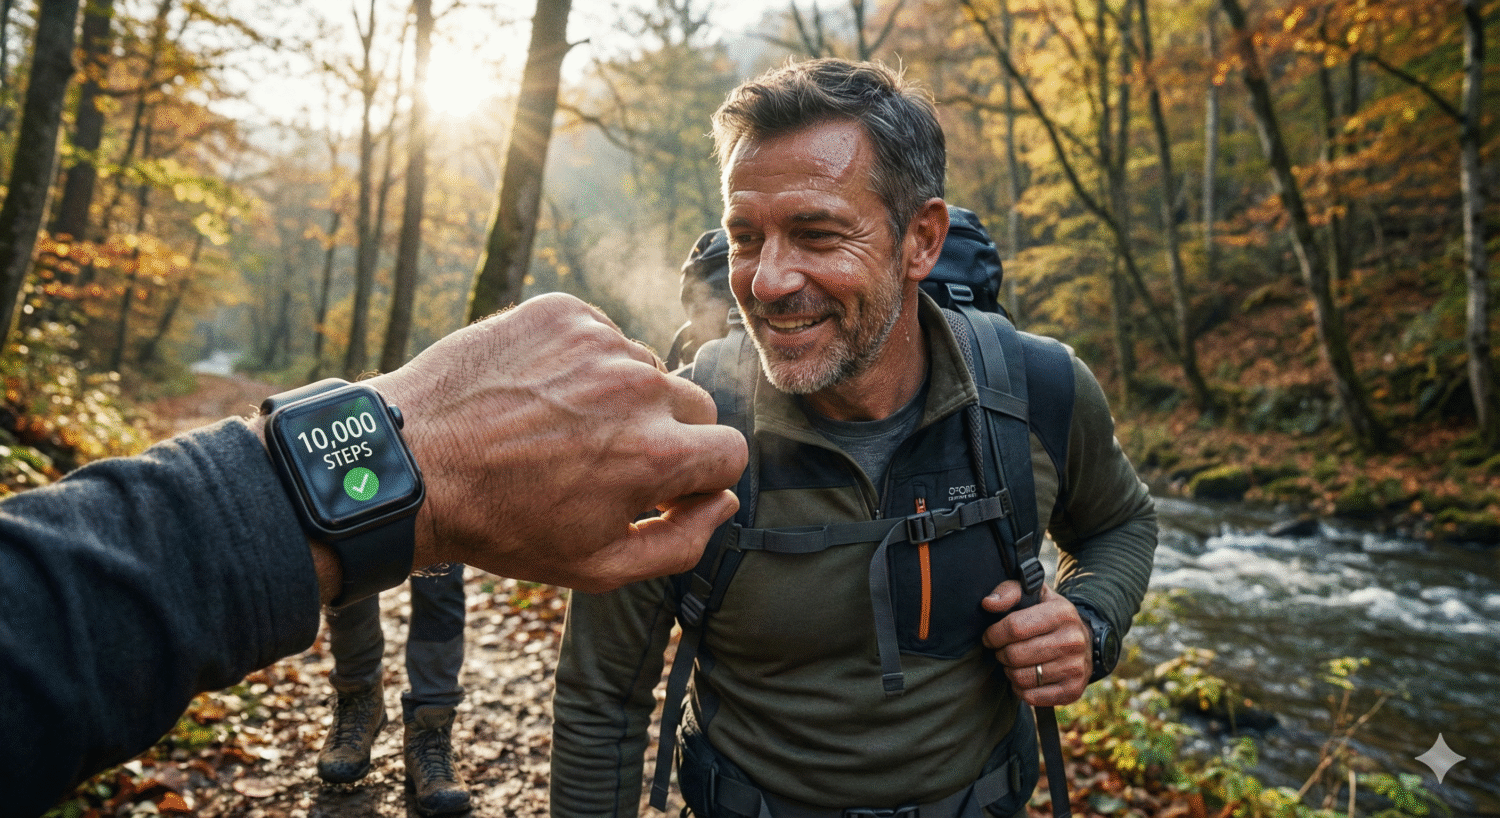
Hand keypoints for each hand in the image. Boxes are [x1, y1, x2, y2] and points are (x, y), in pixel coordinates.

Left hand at [371, 293, 747, 592]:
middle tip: (606, 460)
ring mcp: (599, 342)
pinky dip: (580, 362)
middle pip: (694, 406)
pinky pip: (599, 335)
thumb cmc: (504, 525)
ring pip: (643, 369)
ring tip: (557, 428)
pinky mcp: (561, 312)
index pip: (730, 451)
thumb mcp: (599, 566)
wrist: (410, 466)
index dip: (700, 477)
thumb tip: (723, 503)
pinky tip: (538, 394)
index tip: (661, 488)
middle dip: (667, 435)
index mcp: (659, 453)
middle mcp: (639, 387)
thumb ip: (681, 542)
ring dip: (619, 397)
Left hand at [980, 580, 1090, 706]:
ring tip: (1014, 663)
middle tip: (1002, 651)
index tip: (990, 637)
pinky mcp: (1073, 690)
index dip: (994, 634)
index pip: (1014, 627)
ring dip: (1009, 672)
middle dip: (1000, 654)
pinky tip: (1025, 678)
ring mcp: (1075, 667)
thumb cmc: (1050, 616)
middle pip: (1015, 655)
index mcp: (1062, 613)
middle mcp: (1073, 640)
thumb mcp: (1035, 596)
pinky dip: (1020, 689)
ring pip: (1021, 677)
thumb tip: (988, 603)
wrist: (1085, 641)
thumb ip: (1009, 591)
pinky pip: (1031, 697)